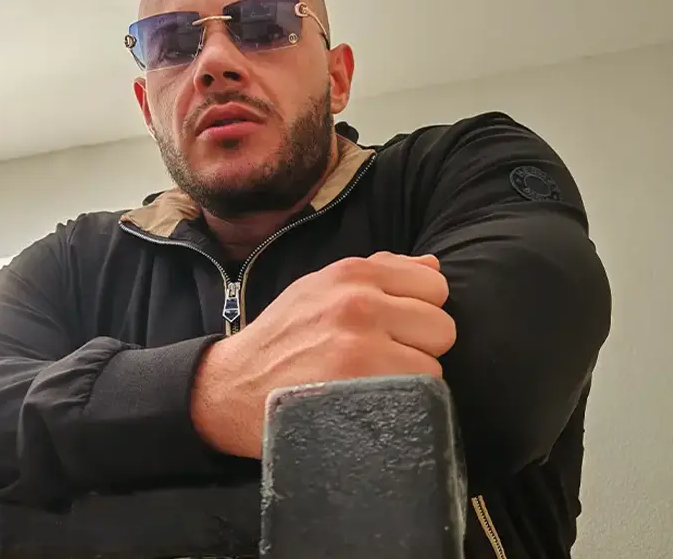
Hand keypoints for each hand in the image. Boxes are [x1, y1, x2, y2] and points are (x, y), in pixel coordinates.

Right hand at [191, 251, 456, 458]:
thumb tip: (433, 267)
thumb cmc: (282, 338)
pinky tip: (373, 403)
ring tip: (374, 384)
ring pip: (433, 366)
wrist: (231, 386)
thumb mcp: (320, 288)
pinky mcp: (360, 388)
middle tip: (385, 361)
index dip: (420, 313)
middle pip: (441, 327)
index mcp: (353, 273)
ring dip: (412, 381)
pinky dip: (404, 406)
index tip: (396, 330)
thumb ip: (378, 273)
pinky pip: (418, 397)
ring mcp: (361, 347)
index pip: (434, 287)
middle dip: (420, 347)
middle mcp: (359, 302)